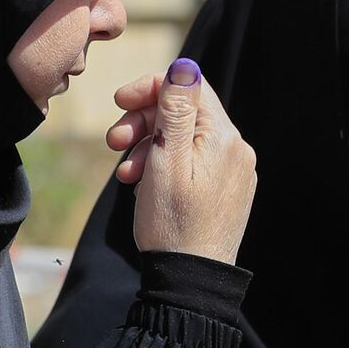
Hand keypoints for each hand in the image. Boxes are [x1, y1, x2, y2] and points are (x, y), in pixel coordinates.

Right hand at [106, 58, 257, 262]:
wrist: (190, 280)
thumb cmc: (173, 223)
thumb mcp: (166, 159)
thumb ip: (176, 110)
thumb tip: (184, 66)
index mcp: (225, 138)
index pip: (189, 88)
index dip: (151, 88)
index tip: (118, 101)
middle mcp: (236, 151)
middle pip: (185, 114)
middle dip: (144, 122)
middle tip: (112, 142)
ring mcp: (233, 173)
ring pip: (184, 141)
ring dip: (148, 148)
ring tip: (125, 173)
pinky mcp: (224, 192)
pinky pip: (191, 164)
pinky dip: (163, 167)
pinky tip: (141, 184)